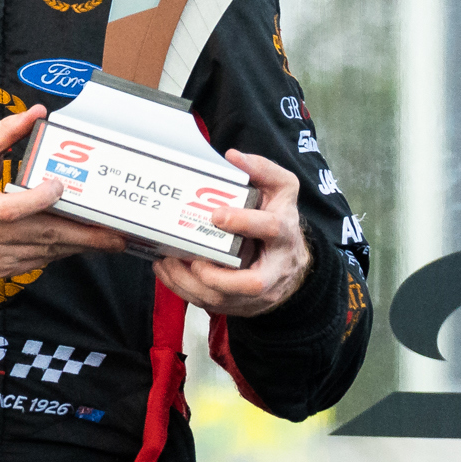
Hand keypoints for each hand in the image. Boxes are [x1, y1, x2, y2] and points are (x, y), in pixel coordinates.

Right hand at [0, 107, 133, 279]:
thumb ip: (5, 132)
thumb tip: (37, 113)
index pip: (9, 210)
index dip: (38, 201)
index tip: (60, 187)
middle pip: (39, 236)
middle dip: (82, 235)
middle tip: (113, 233)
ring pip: (44, 252)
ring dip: (78, 246)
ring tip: (107, 240)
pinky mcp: (0, 269)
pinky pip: (38, 262)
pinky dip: (60, 252)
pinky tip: (79, 244)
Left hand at [152, 149, 310, 317]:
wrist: (293, 263)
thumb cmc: (280, 220)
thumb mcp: (282, 190)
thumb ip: (263, 170)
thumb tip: (234, 157)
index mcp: (284, 234)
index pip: (271, 228)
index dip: (244, 222)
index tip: (216, 215)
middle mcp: (275, 268)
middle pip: (252, 283)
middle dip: (218, 276)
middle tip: (192, 259)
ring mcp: (259, 293)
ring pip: (225, 299)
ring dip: (191, 284)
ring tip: (168, 262)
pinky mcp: (242, 304)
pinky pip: (212, 304)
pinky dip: (185, 291)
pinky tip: (167, 272)